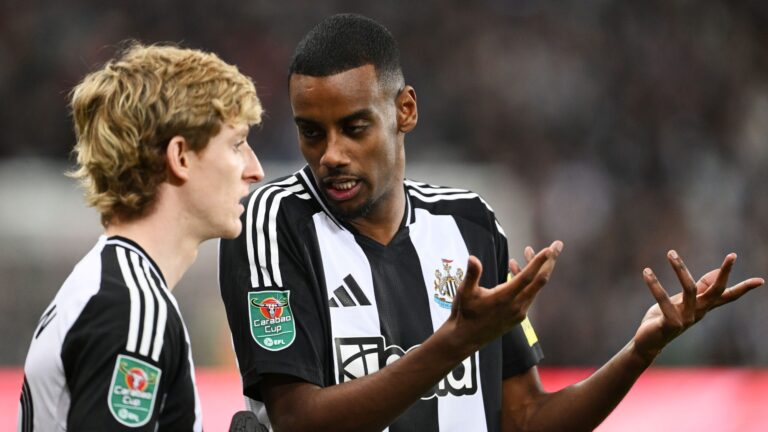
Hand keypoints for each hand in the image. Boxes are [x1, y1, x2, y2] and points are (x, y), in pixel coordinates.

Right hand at [448, 241, 562, 350]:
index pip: (527, 277)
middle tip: (558, 244)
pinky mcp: (518, 315)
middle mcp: (516, 306)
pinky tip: (514, 267)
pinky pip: (528, 293)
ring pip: (534, 286)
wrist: (466, 338)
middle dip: (550, 261)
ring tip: (528, 250)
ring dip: (535, 268)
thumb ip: (472, 274)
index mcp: (504, 298)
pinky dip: (526, 280)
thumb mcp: (465, 292)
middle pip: (539, 280)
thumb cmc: (464, 313)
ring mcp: (519, 312)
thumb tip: (473, 258)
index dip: (538, 262)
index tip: (549, 249)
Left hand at [632, 250, 764, 361]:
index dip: (743, 288)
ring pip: (690, 289)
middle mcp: (698, 312)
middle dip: (726, 273)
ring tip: (671, 252)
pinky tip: (647, 272)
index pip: (727, 296)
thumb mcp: (683, 300)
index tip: (761, 280)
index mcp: (702, 307)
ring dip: (680, 269)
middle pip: (717, 291)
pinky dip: (655, 285)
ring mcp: (686, 319)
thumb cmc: (665, 317)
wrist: (648, 342)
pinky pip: (664, 300)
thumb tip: (716, 272)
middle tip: (733, 255)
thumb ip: (699, 288)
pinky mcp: (670, 323)